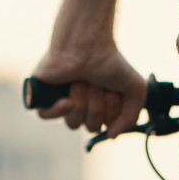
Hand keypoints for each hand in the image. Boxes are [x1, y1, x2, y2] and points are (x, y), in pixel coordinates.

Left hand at [30, 37, 147, 139]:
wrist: (88, 43)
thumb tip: (111, 136)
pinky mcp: (43, 93)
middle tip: (96, 83)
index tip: (112, 92)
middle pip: (89, 126)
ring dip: (81, 102)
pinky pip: (45, 115)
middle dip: (96, 106)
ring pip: (71, 122)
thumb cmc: (110, 62)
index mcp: (98, 105)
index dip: (109, 114)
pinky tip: (65, 99)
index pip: (102, 126)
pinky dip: (57, 110)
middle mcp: (80, 104)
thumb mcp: (135, 90)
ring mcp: (60, 99)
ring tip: (81, 81)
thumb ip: (130, 117)